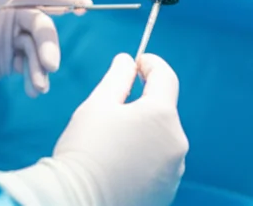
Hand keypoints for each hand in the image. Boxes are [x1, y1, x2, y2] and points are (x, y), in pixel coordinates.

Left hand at [0, 0, 91, 97]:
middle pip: (42, 26)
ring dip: (43, 67)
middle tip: (50, 67)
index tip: (85, 3)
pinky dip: (36, 78)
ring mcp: (9, 39)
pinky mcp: (7, 62)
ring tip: (38, 87)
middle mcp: (8, 16)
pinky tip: (33, 91)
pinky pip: (31, 67)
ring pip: (39, 49)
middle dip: (49, 45)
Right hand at [0, 54, 188, 205]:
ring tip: (112, 143)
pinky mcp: (167, 192)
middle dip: (142, 103)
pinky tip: (118, 164)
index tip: (136, 62)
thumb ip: (118, 77)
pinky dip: (144, 157)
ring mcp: (174, 171)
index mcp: (162, 115)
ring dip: (144, 132)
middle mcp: (176, 142)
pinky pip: (159, 164)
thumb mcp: (98, 104)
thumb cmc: (85, 150)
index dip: (151, 64)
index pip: (166, 77)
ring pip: (161, 138)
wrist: (76, 202)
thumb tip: (128, 61)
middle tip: (111, 109)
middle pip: (163, 110)